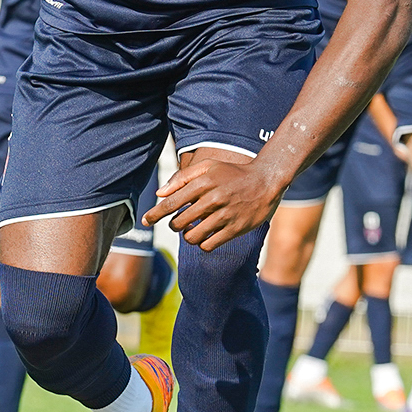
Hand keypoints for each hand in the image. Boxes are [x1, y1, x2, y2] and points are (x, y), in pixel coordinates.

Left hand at [143, 157, 285, 250]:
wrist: (266, 181)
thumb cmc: (233, 173)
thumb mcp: (209, 166)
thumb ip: (182, 178)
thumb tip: (160, 193)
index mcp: (203, 182)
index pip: (171, 203)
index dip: (155, 214)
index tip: (145, 220)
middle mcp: (212, 199)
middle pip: (179, 222)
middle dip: (174, 225)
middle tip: (180, 222)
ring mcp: (224, 215)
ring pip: (192, 236)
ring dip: (188, 236)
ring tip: (193, 229)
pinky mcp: (235, 229)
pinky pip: (208, 245)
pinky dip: (202, 243)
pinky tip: (206, 236)